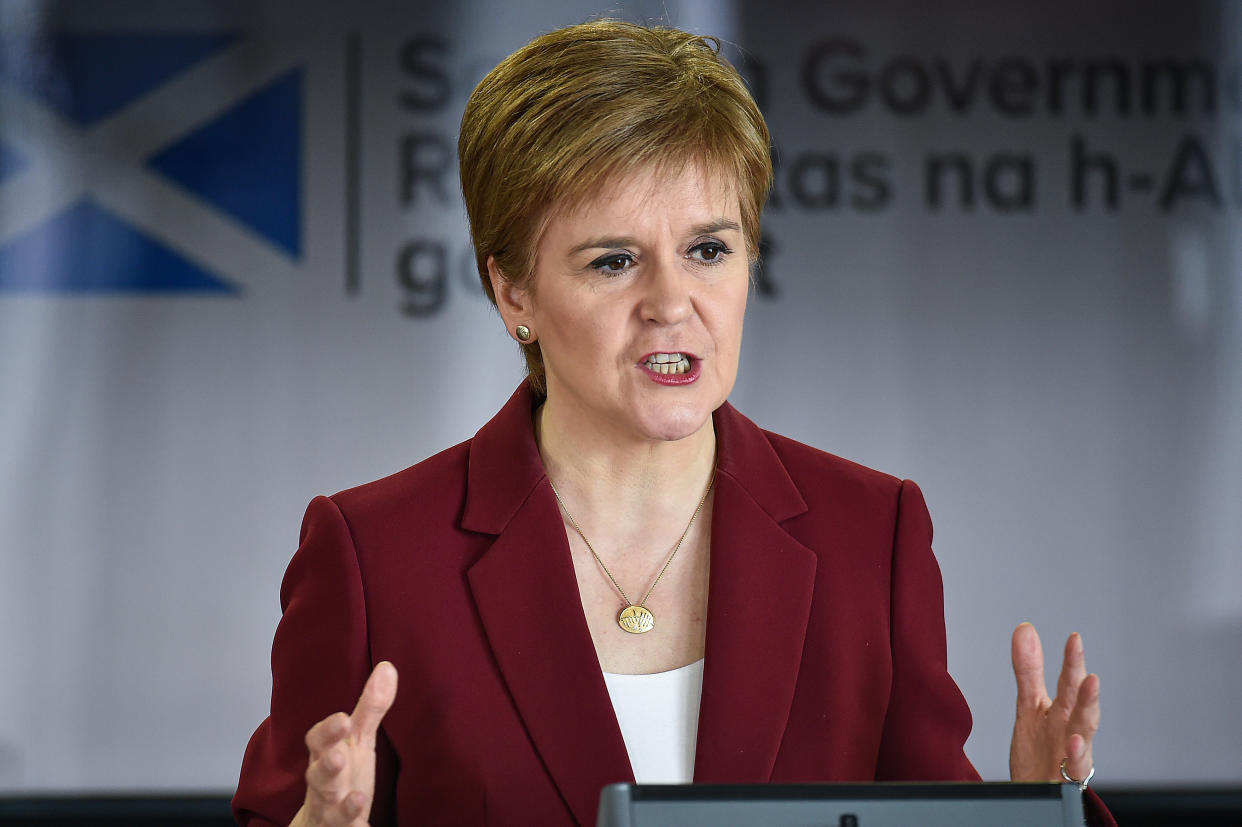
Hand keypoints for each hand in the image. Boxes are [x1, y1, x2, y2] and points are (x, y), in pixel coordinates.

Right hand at [290, 662, 397, 826]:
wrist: (321, 822)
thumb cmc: (342, 774)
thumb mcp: (359, 741)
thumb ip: (371, 707)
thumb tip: (388, 667)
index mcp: (327, 754)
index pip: (318, 740)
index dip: (328, 731)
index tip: (343, 719)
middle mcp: (324, 780)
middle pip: (318, 772)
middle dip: (327, 764)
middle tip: (337, 757)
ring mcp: (329, 806)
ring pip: (326, 801)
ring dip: (337, 798)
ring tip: (356, 796)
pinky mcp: (340, 826)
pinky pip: (342, 825)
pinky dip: (349, 819)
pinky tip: (362, 815)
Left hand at [1008, 623, 1099, 783]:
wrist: (1036, 789)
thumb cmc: (1041, 748)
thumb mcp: (1030, 705)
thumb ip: (1029, 670)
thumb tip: (1025, 629)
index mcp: (1063, 709)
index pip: (1068, 682)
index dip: (1072, 661)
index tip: (1074, 638)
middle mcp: (1071, 728)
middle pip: (1080, 703)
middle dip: (1084, 683)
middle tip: (1086, 663)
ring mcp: (1073, 753)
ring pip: (1085, 730)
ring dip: (1088, 709)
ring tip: (1090, 685)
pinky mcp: (1068, 777)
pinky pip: (1075, 767)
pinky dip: (1077, 755)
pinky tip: (1073, 741)